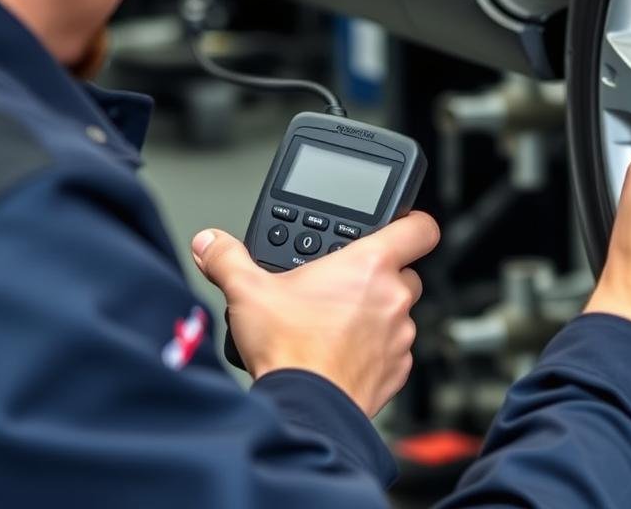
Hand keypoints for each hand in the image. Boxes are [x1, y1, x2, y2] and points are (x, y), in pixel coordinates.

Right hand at [191, 213, 439, 416]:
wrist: (305, 408)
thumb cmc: (289, 349)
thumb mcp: (247, 292)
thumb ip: (227, 259)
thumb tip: (210, 244)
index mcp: (370, 265)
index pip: (420, 228)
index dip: (412, 222)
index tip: (400, 226)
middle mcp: (394, 297)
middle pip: (406, 272)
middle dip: (381, 276)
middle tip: (345, 286)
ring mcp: (400, 336)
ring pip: (399, 313)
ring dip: (376, 315)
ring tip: (337, 324)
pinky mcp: (398, 370)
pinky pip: (394, 351)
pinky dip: (375, 350)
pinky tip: (342, 354)